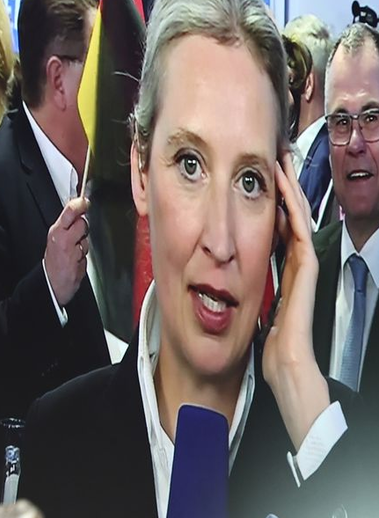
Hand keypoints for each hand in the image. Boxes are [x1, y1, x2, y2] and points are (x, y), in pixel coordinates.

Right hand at [44, 197, 89, 308]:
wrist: (51, 284)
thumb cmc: (53, 261)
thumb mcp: (55, 239)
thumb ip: (67, 226)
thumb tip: (78, 211)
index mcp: (56, 232)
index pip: (70, 211)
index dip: (80, 204)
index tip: (84, 201)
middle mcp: (64, 240)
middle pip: (83, 223)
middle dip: (82, 228)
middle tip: (75, 235)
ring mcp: (72, 252)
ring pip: (86, 240)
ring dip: (82, 245)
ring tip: (72, 252)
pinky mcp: (80, 262)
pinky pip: (86, 254)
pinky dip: (83, 257)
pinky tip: (74, 262)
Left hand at [263, 150, 329, 448]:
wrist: (284, 361)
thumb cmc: (264, 338)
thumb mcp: (246, 303)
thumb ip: (239, 287)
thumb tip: (213, 278)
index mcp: (280, 268)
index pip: (275, 226)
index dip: (269, 201)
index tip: (256, 178)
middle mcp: (293, 261)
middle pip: (288, 213)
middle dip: (281, 185)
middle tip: (272, 156)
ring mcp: (302, 261)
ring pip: (295, 213)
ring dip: (287, 185)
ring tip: (278, 159)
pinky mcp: (305, 266)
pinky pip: (296, 226)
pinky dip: (290, 203)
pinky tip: (282, 183)